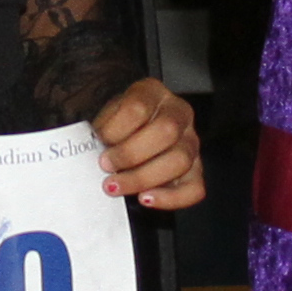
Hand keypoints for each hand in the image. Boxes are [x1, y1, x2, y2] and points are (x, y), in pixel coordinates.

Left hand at [93, 71, 207, 207]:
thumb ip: (103, 130)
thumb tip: (95, 150)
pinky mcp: (196, 170)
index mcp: (153, 92)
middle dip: (130, 154)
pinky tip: (145, 198)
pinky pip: (194, 188)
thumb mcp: (108, 117)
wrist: (130, 135)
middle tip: (106, 166)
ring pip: (180, 160)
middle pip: (166, 131)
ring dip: (143, 178)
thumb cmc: (118, 126)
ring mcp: (191, 142)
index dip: (117, 128)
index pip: (139, 107)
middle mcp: (178, 113)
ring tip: (117, 186)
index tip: (100, 142)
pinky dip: (170, 198)